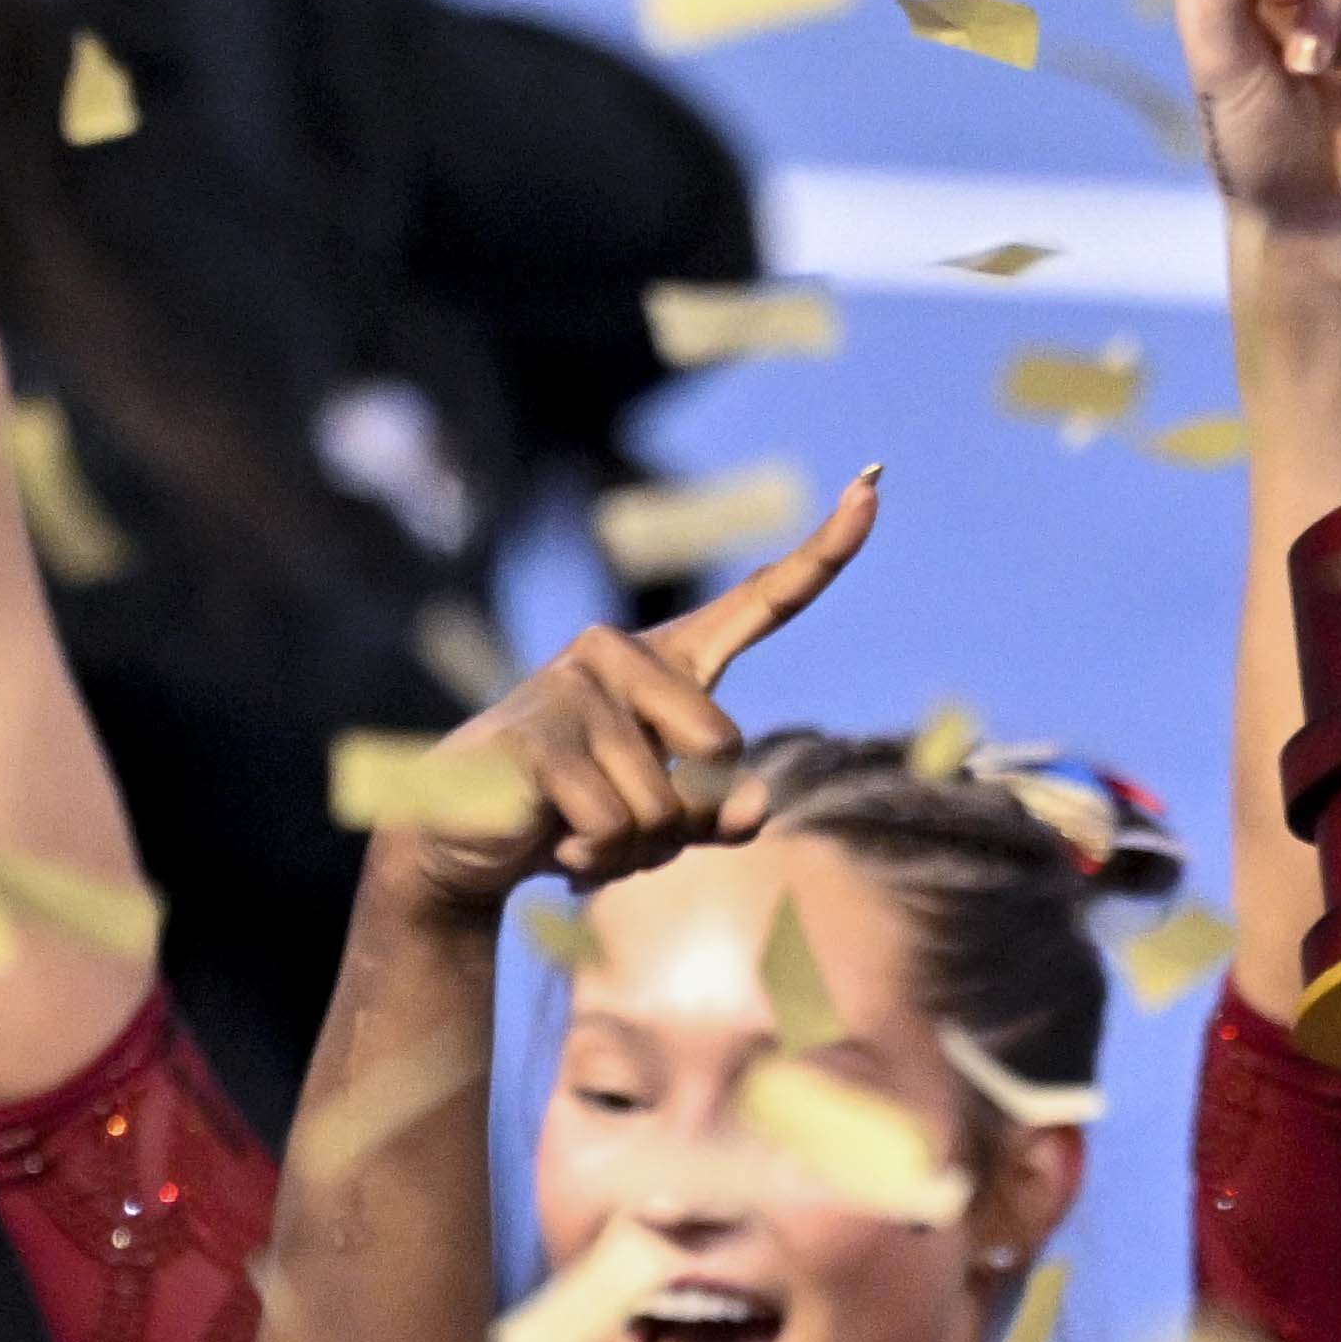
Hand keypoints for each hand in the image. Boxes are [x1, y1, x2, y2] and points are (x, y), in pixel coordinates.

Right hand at [378, 476, 882, 911]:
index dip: (823, 552)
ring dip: (633, 847)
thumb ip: (719, 811)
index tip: (873, 485)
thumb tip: (754, 806)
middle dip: (684, 814)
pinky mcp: (537, 734)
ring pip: (666, 803)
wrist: (467, 841)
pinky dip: (592, 857)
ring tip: (580, 831)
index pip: (761, 601)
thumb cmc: (579, 814)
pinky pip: (613, 824)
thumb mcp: (667, 820)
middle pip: (724, 747)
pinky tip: (552, 841)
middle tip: (620, 819)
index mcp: (669, 663)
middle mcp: (621, 654)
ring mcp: (574, 686)